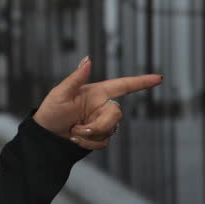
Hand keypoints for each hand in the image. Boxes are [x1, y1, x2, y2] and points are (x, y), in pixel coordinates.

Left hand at [32, 56, 162, 149]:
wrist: (45, 137)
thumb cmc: (50, 112)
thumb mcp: (60, 94)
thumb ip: (76, 78)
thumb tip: (87, 59)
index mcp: (96, 93)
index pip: (123, 85)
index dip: (141, 82)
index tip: (159, 78)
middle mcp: (102, 106)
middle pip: (117, 115)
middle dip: (98, 125)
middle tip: (77, 129)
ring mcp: (102, 122)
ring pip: (111, 130)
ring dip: (90, 135)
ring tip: (72, 132)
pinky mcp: (100, 136)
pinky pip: (104, 142)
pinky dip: (88, 144)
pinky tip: (75, 140)